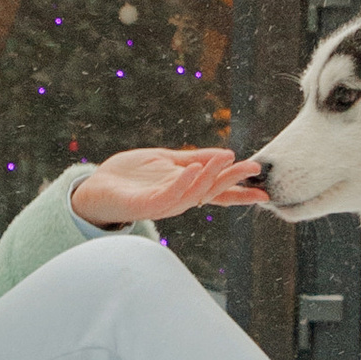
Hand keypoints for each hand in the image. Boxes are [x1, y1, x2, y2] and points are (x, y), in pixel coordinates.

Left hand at [70, 147, 271, 227]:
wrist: (95, 187)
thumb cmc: (129, 176)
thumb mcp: (167, 161)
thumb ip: (193, 158)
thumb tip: (224, 154)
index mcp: (185, 189)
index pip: (218, 192)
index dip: (240, 192)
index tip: (265, 191)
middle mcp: (178, 200)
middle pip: (211, 192)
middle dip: (233, 180)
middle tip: (253, 168)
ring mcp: (163, 204)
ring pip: (194, 194)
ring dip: (211, 178)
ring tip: (226, 159)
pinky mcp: (146, 205)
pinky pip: (169, 196)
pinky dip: (183, 183)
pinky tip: (192, 168)